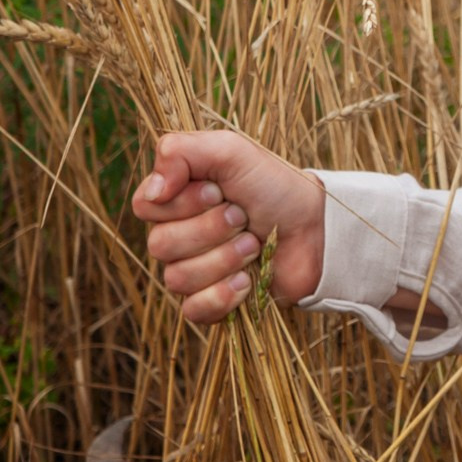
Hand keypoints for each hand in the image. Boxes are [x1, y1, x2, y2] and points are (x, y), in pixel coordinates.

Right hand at [131, 130, 327, 324]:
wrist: (315, 227)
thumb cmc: (274, 186)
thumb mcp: (230, 151)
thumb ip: (180, 152)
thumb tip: (152, 190)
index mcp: (175, 200)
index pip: (145, 207)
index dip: (182, 203)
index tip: (219, 192)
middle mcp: (177, 236)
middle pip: (160, 245)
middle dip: (210, 230)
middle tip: (244, 218)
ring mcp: (193, 271)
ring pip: (177, 278)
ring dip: (224, 259)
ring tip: (254, 244)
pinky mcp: (212, 302)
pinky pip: (194, 310)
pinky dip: (223, 295)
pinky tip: (248, 280)